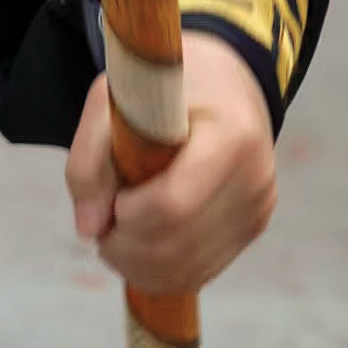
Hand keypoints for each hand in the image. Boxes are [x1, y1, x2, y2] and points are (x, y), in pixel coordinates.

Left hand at [65, 32, 276, 292]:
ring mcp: (257, 207)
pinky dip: (161, 269)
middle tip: (100, 223)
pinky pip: (201, 270)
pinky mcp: (253, 226)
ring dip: (138, 265)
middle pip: (178, 245)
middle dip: (126, 246)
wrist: (223, 77)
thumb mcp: (116, 96)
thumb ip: (90, 158)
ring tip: (115, 234)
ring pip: (188, 269)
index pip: (173, 204)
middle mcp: (254, 178)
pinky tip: (141, 242)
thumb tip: (89, 228)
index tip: (109, 195)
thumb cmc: (165, 84)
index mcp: (229, 135)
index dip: (128, 213)